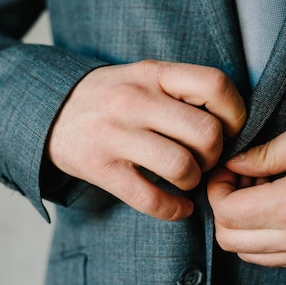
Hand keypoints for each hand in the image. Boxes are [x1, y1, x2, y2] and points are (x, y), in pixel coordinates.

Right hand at [48, 60, 245, 220]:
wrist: (50, 112)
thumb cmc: (111, 97)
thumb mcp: (144, 76)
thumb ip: (182, 90)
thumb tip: (231, 123)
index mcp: (153, 74)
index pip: (215, 85)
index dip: (235, 114)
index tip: (229, 129)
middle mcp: (135, 101)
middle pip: (206, 133)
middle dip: (215, 155)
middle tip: (205, 159)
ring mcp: (115, 135)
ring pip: (182, 167)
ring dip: (194, 181)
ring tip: (187, 178)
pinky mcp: (100, 168)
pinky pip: (151, 199)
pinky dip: (175, 210)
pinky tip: (180, 207)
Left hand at [208, 114, 285, 266]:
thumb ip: (268, 150)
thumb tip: (235, 163)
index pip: (226, 212)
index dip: (215, 188)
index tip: (226, 168)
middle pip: (229, 240)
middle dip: (222, 207)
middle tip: (238, 179)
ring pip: (248, 254)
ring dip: (241, 224)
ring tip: (260, 190)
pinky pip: (273, 257)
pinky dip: (262, 236)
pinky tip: (278, 206)